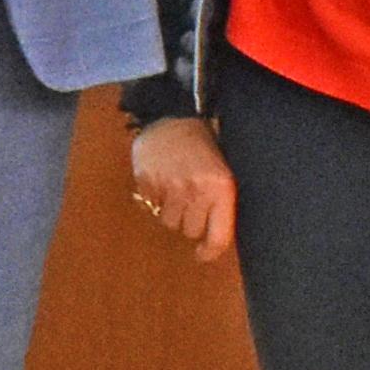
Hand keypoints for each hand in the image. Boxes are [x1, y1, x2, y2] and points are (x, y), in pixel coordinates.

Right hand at [130, 114, 234, 260]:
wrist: (173, 116)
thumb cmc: (204, 146)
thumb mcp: (223, 172)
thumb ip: (221, 203)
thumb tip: (214, 239)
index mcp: (221, 188)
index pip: (218, 236)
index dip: (210, 252)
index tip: (203, 254)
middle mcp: (195, 190)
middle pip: (190, 231)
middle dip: (191, 222)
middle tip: (192, 204)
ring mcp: (169, 187)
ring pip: (168, 222)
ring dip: (172, 213)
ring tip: (176, 192)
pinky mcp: (147, 182)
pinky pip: (150, 206)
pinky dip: (155, 200)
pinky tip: (162, 183)